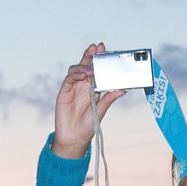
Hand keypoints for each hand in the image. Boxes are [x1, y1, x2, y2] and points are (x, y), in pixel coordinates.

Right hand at [53, 43, 125, 157]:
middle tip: (97, 47)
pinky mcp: (64, 93)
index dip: (99, 60)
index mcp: (93, 89)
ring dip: (83, 66)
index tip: (105, 49)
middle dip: (91, 56)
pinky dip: (75, 75)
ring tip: (90, 68)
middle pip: (85, 66)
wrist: (74, 138)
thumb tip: (123, 90)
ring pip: (76, 70)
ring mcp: (72, 88)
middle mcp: (82, 86)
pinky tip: (82, 74)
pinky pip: (68, 79)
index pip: (96, 71)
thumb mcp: (101, 110)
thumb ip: (109, 99)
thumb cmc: (88, 126)